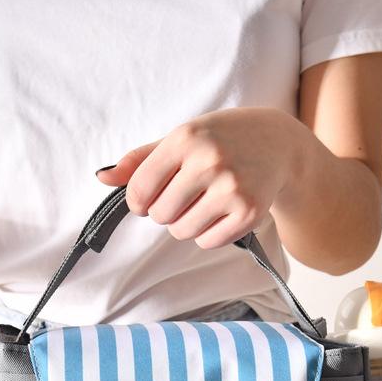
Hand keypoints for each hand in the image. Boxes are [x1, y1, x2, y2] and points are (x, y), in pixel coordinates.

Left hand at [95, 107, 303, 249]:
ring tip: (203, 203)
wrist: (278, 144)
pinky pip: (207, 242)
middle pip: (160, 215)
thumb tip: (103, 178)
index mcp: (185, 139)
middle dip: (165, 211)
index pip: (139, 189)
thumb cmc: (220, 140)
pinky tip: (220, 212)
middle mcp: (209, 161)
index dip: (137, 202)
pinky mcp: (249, 212)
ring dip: (186, 224)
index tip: (147, 200)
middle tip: (184, 196)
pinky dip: (208, 234)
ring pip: (182, 231)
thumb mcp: (180, 139)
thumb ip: (140, 161)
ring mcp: (231, 188)